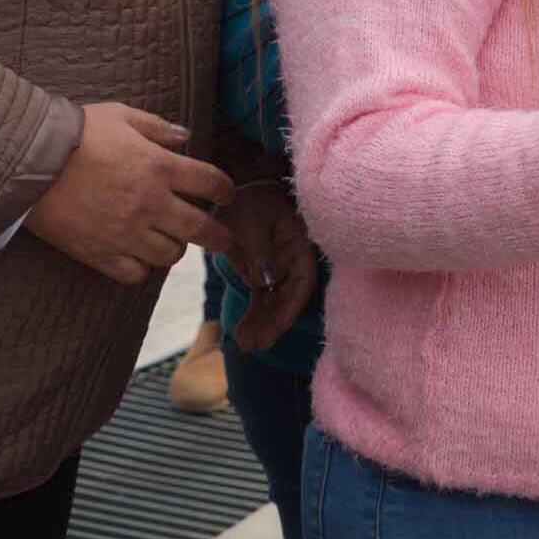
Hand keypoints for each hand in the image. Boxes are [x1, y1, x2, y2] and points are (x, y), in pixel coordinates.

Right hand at [30, 103, 236, 287]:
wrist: (29, 160)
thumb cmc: (76, 133)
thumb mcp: (122, 115)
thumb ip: (158, 127)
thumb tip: (185, 136)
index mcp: (160, 166)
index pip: (211, 183)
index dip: (225, 190)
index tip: (226, 195)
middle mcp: (150, 202)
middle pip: (200, 228)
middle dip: (219, 236)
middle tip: (224, 240)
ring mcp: (126, 232)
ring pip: (170, 255)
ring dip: (176, 248)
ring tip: (171, 242)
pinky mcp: (100, 253)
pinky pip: (135, 274)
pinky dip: (142, 269)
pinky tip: (138, 258)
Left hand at [213, 183, 319, 352]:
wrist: (235, 193)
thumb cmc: (248, 201)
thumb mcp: (250, 220)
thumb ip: (258, 250)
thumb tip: (266, 281)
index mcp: (299, 243)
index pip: (303, 278)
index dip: (292, 305)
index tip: (278, 327)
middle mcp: (293, 260)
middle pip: (289, 296)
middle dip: (274, 322)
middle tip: (257, 344)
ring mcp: (278, 269)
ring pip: (274, 302)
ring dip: (261, 324)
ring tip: (245, 346)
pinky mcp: (261, 274)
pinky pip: (260, 300)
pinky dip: (252, 317)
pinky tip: (240, 336)